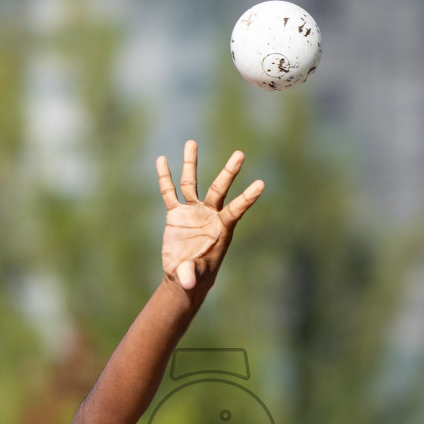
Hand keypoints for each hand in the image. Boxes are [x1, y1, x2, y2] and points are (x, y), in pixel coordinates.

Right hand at [156, 141, 263, 291]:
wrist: (185, 276)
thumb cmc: (196, 277)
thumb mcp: (194, 276)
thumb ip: (191, 274)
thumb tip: (187, 281)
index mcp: (222, 229)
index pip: (236, 210)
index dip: (247, 198)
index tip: (261, 184)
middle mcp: (210, 215)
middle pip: (220, 189)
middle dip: (229, 172)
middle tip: (240, 154)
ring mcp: (193, 212)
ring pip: (191, 184)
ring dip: (191, 164)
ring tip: (191, 143)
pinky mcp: (176, 214)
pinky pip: (169, 193)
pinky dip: (165, 178)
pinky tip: (162, 160)